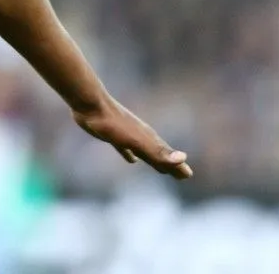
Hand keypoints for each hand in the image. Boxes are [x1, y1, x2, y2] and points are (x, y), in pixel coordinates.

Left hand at [74, 96, 192, 179]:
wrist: (90, 104)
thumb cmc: (114, 124)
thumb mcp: (137, 141)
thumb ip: (158, 152)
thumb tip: (183, 158)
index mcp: (149, 139)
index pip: (168, 157)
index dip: (177, 167)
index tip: (188, 175)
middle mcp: (141, 136)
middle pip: (159, 155)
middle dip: (170, 165)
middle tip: (182, 175)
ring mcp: (127, 135)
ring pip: (145, 152)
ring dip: (153, 160)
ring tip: (161, 169)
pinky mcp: (112, 135)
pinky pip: (125, 148)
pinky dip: (130, 154)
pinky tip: (131, 160)